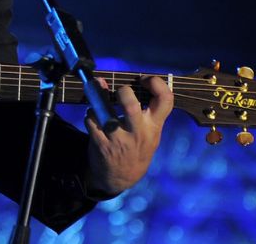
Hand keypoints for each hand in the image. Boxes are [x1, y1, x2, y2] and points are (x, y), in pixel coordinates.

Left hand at [83, 75, 173, 196]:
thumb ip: (140, 106)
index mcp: (154, 126)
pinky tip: (94, 118)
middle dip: (122, 92)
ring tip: (100, 104)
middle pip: (130, 105)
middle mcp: (138, 133)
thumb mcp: (149, 131)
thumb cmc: (136, 145)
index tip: (144, 79)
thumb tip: (110, 80)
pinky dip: (90, 115)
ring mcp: (119, 140)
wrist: (122, 176)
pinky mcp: (102, 145)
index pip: (165, 100)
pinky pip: (91, 121)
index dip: (157, 83)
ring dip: (98, 102)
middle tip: (120, 91)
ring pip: (104, 112)